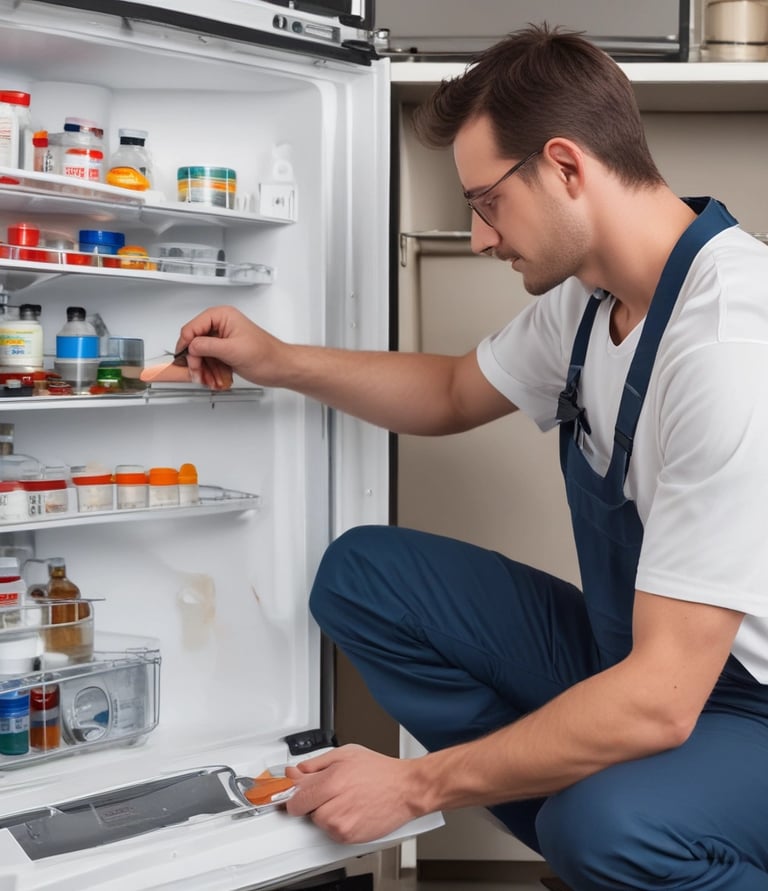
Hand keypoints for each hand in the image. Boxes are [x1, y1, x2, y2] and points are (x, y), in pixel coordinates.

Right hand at [175, 305, 285, 388]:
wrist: (281, 368)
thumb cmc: (267, 356)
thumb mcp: (233, 350)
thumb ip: (207, 346)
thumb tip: (190, 346)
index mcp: (222, 316)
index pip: (192, 328)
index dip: (186, 346)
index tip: (187, 361)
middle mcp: (221, 325)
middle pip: (194, 343)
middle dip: (196, 362)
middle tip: (198, 375)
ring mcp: (223, 339)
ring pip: (200, 355)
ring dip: (204, 370)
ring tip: (211, 381)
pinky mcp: (225, 351)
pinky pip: (209, 361)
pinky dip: (211, 372)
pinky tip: (217, 380)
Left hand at [284, 744, 421, 842]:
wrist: (405, 790)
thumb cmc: (380, 772)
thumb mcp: (345, 754)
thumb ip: (315, 764)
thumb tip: (295, 772)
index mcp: (332, 782)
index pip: (295, 798)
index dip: (294, 793)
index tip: (294, 792)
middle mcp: (334, 806)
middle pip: (304, 811)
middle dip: (312, 800)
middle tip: (329, 791)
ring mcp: (342, 824)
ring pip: (318, 822)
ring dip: (325, 812)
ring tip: (345, 799)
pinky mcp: (349, 837)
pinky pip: (331, 832)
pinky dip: (338, 823)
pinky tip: (352, 810)